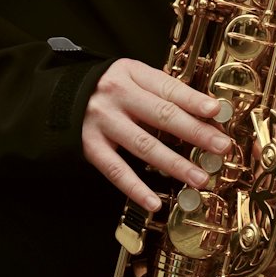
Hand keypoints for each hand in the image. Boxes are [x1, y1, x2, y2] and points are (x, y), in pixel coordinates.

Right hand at [82, 58, 231, 211]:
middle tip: (220, 146)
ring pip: (144, 146)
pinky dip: (136, 188)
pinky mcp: (89, 146)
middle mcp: (117, 96)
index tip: (216, 111)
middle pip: (162, 116)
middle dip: (195, 133)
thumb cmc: (107, 88)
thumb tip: (207, 115)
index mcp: (132, 74)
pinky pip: (116, 171)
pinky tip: (155, 202)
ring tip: (199, 178)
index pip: (169, 88)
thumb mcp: (134, 78)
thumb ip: (164, 93)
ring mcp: (102, 122)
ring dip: (175, 164)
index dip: (194, 100)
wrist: (55, 95)